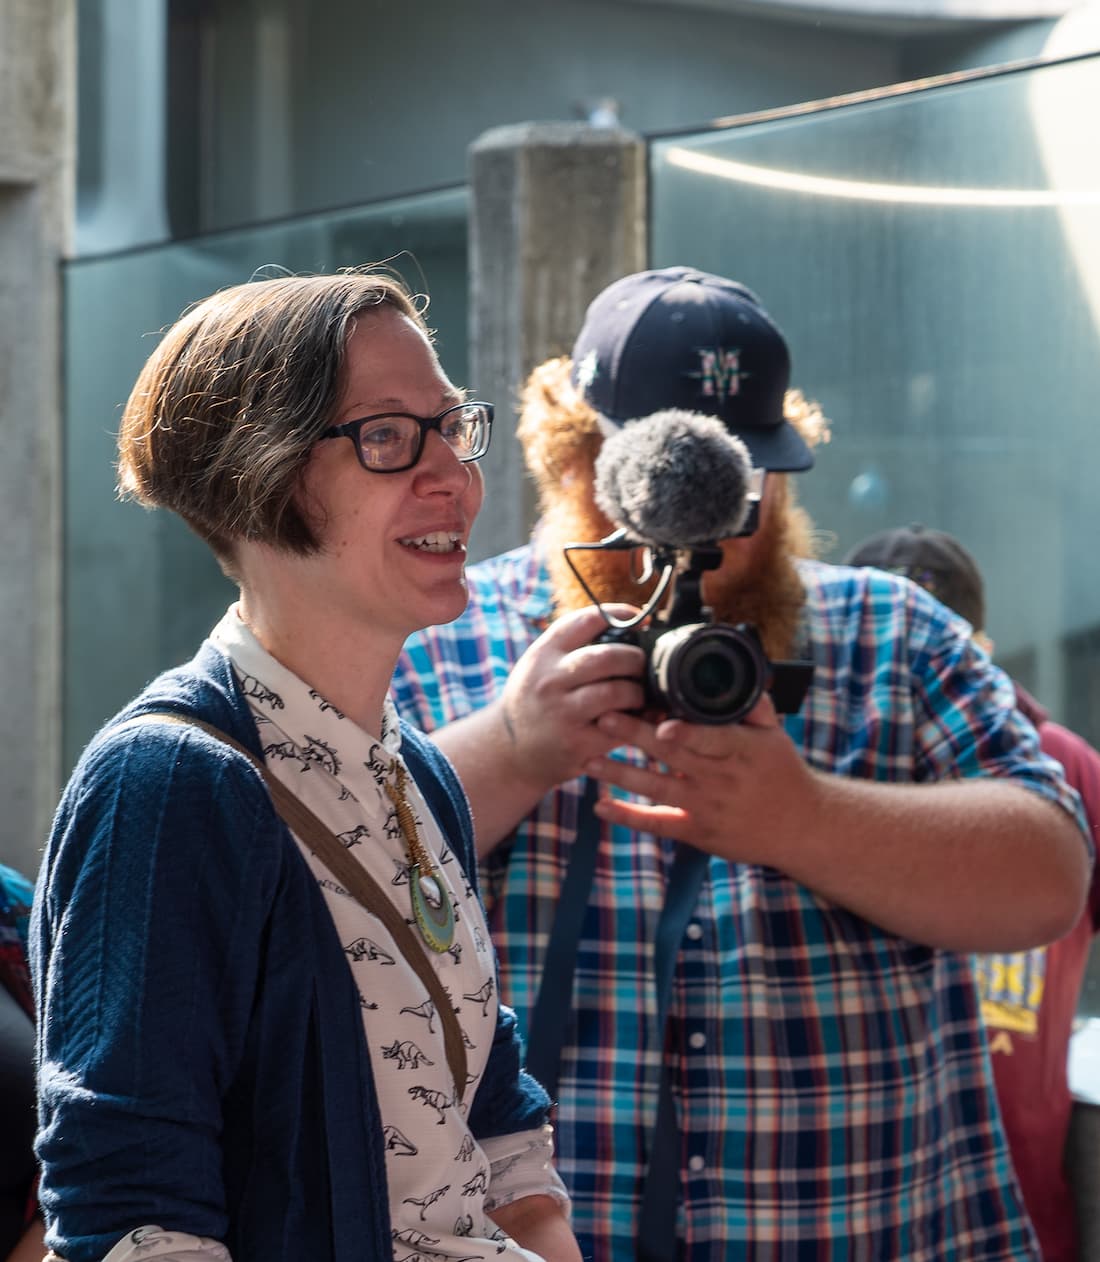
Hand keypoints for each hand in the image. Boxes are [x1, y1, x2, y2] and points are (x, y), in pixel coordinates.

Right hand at [498, 604, 645, 793]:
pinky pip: (619, 727)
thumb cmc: (533, 700)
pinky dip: (635, 722)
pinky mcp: (577, 743)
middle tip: (641, 665)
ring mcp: (563, 713)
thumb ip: (570, 646)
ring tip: (638, 694)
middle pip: (608, 657)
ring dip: (637, 692)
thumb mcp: (537, 665)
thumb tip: (626, 625)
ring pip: (617, 692)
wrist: (508, 750)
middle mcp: (550, 681)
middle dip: (635, 658)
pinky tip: (636, 719)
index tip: (638, 619)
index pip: (587, 621)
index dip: (620, 615)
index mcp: (543, 655)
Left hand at [584, 692, 822, 862]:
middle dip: (636, 737)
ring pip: (658, 789)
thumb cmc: (784, 773)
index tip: (661, 722)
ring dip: (621, 775)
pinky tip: (601, 807)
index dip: (686, 732)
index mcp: (742, 751)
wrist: (802, 827)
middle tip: (603, 717)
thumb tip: (737, 673)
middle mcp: (721, 779)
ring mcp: (706, 807)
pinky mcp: (697, 831)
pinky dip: (629, 817)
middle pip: (673, 756)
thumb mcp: (776, 736)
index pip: (711, 738)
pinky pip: (659, 824)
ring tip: (589, 760)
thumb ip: (753, 705)